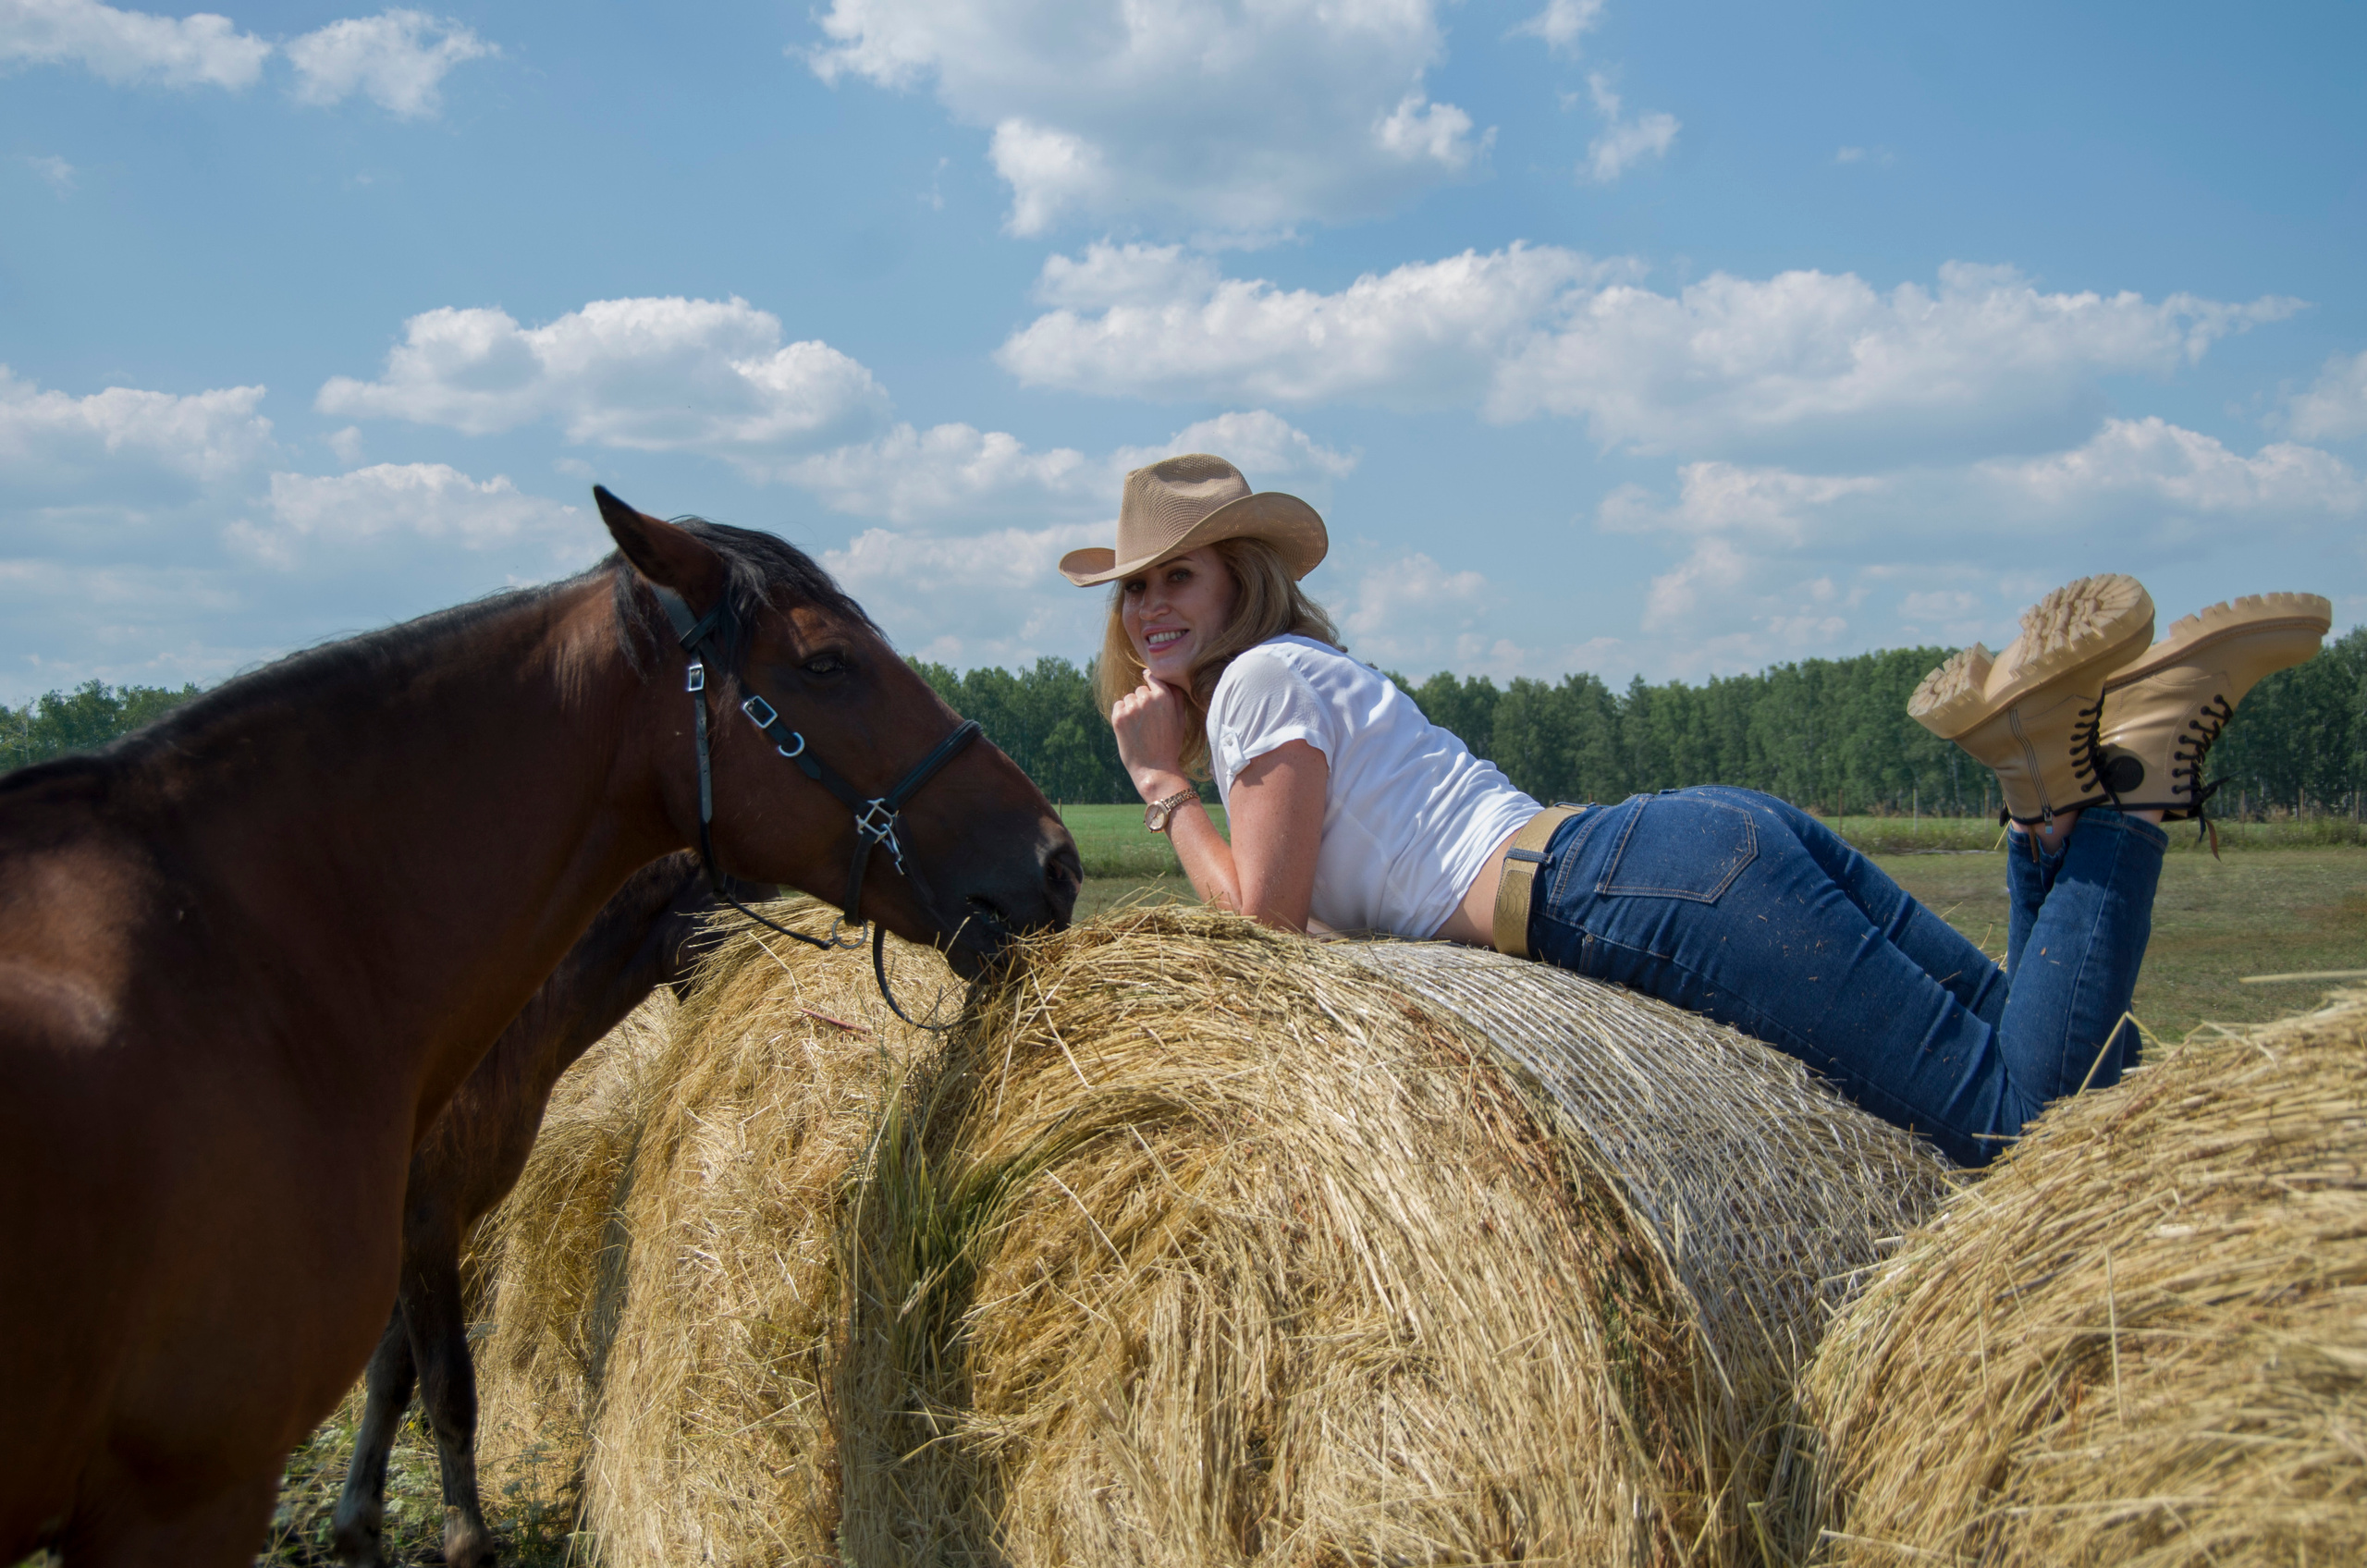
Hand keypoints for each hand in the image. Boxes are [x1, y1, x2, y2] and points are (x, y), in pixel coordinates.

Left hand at [1110, 674, 1194, 802]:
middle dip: (1143, 701)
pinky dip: (1122, 714)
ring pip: (1128, 698)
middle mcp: (1147, 699)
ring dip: (1132, 707)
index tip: (1148, 687)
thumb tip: (1166, 680)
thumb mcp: (1180, 720)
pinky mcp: (1118, 717)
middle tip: (1149, 721)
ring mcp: (1131, 708)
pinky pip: (1118, 705)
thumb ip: (1176, 697)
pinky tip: (1131, 728)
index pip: (1153, 677)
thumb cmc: (1170, 745)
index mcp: (1164, 697)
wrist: (1155, 769)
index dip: (1150, 682)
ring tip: (1140, 727)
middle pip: (1140, 689)